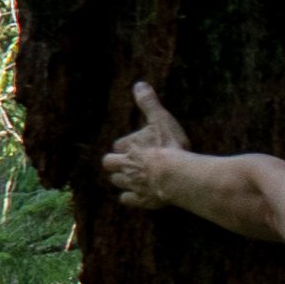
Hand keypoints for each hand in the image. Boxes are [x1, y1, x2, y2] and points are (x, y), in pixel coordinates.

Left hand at [105, 82, 192, 203]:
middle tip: (127, 162)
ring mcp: (132, 184)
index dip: (125, 145)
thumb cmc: (168, 146)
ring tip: (132, 178)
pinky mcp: (140, 199)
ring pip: (117, 181)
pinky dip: (130, 197)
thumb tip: (139, 84)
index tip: (133, 145)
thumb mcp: (160, 119)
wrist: (174, 175)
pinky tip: (137, 196)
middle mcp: (125, 165)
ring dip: (122, 179)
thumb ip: (149, 103)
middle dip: (115, 163)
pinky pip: (127, 199)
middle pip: (110, 164)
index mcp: (128, 146)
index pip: (118, 145)